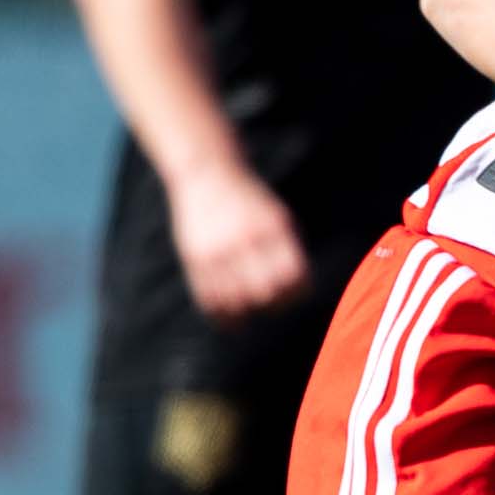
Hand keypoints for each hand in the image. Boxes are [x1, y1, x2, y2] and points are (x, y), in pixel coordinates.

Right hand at [167, 161, 311, 320]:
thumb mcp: (278, 216)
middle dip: (273, 305)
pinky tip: (230, 321)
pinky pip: (209, 299)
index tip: (295, 294)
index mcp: (272, 228)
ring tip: (250, 312)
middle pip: (265, 292)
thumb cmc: (251, 201)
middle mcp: (245, 240)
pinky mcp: (195, 258)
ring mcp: (218, 250)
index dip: (298, 292)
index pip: (293, 275)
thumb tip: (299, 290)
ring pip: (235, 301)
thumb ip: (289, 250)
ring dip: (246, 314)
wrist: (207, 173)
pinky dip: (222, 316)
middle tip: (272, 303)